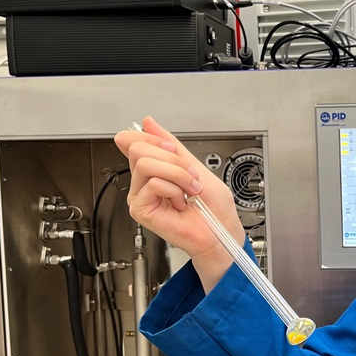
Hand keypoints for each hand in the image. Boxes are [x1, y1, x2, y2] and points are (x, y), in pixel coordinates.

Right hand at [114, 116, 245, 288]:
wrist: (220, 232)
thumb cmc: (214, 208)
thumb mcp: (195, 165)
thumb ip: (171, 144)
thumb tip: (149, 123)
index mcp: (154, 168)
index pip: (134, 140)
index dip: (153, 138)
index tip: (172, 148)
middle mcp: (143, 181)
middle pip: (139, 148)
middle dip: (173, 159)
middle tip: (190, 177)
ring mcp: (140, 195)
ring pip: (145, 163)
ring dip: (178, 174)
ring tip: (189, 190)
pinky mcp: (140, 209)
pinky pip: (153, 183)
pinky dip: (175, 190)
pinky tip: (180, 203)